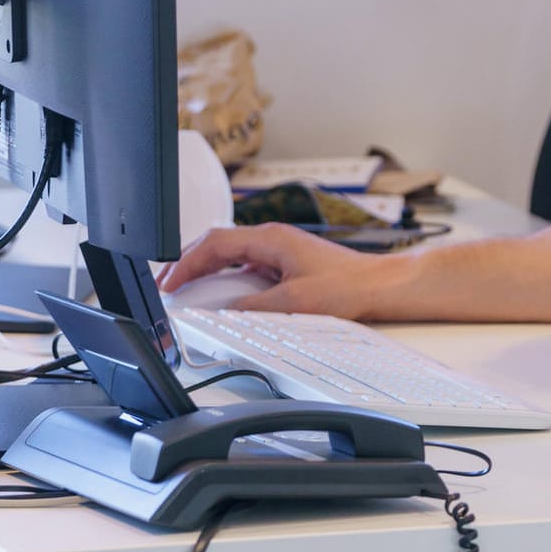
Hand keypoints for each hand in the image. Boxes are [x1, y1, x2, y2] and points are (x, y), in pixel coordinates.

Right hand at [156, 223, 393, 318]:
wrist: (382, 287)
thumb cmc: (350, 286)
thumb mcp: (294, 302)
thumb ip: (255, 307)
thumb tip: (225, 313)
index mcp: (270, 238)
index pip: (214, 244)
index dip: (185, 263)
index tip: (168, 283)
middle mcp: (273, 239)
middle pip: (218, 245)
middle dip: (189, 264)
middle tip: (169, 287)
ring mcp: (280, 251)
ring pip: (232, 255)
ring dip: (208, 272)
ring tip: (189, 292)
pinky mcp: (288, 264)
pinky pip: (247, 267)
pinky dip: (228, 280)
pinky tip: (224, 296)